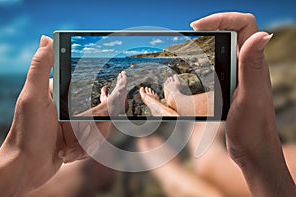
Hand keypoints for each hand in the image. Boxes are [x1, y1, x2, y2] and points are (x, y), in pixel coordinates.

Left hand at [0, 36, 109, 195]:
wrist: (26, 168)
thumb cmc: (27, 133)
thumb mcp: (33, 97)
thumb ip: (40, 67)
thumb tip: (47, 38)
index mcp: (60, 93)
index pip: (90, 87)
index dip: (104, 93)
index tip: (110, 97)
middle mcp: (69, 107)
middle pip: (100, 111)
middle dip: (95, 126)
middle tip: (77, 134)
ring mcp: (74, 124)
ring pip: (100, 128)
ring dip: (88, 141)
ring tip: (68, 148)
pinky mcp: (77, 139)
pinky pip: (94, 142)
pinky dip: (85, 150)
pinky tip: (69, 154)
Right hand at [191, 12, 295, 195]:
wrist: (252, 150)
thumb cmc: (253, 128)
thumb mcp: (250, 96)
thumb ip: (252, 66)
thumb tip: (262, 34)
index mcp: (254, 64)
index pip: (244, 24)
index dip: (221, 18)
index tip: (198, 27)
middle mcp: (248, 66)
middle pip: (232, 32)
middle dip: (211, 27)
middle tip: (191, 35)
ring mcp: (239, 75)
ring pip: (224, 48)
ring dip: (207, 44)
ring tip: (188, 50)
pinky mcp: (230, 86)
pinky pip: (218, 65)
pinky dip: (205, 62)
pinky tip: (193, 72)